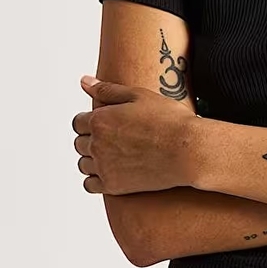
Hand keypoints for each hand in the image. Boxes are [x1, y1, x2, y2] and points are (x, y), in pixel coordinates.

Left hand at [72, 76, 201, 193]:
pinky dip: (95, 179)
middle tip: (113, 139)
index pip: (78, 122)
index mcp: (100, 120)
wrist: (188, 150)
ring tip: (113, 155)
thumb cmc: (169, 121)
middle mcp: (97, 144)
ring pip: (83, 164)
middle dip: (91, 139)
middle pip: (79, 143)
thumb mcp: (139, 95)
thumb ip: (107, 89)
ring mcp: (104, 166)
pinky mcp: (113, 185)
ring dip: (92, 159)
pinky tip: (110, 172)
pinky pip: (89, 184)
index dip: (90, 121)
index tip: (105, 124)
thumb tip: (84, 81)